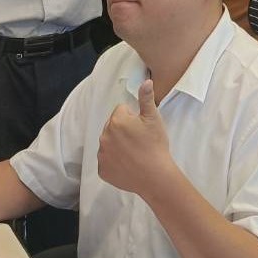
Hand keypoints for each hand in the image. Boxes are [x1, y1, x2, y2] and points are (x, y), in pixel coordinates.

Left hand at [98, 80, 169, 194]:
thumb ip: (146, 98)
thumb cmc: (155, 145)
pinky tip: (128, 164)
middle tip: (139, 141)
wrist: (155, 176)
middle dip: (123, 130)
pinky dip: (115, 162)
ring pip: (109, 143)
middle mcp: (104, 136)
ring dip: (118, 146)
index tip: (142, 128)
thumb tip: (146, 81)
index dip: (134, 118)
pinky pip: (106, 161)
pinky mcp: (102, 170)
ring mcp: (102, 154)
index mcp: (116, 121)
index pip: (122, 111)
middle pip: (113, 126)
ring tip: (134, 153)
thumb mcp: (154, 119)